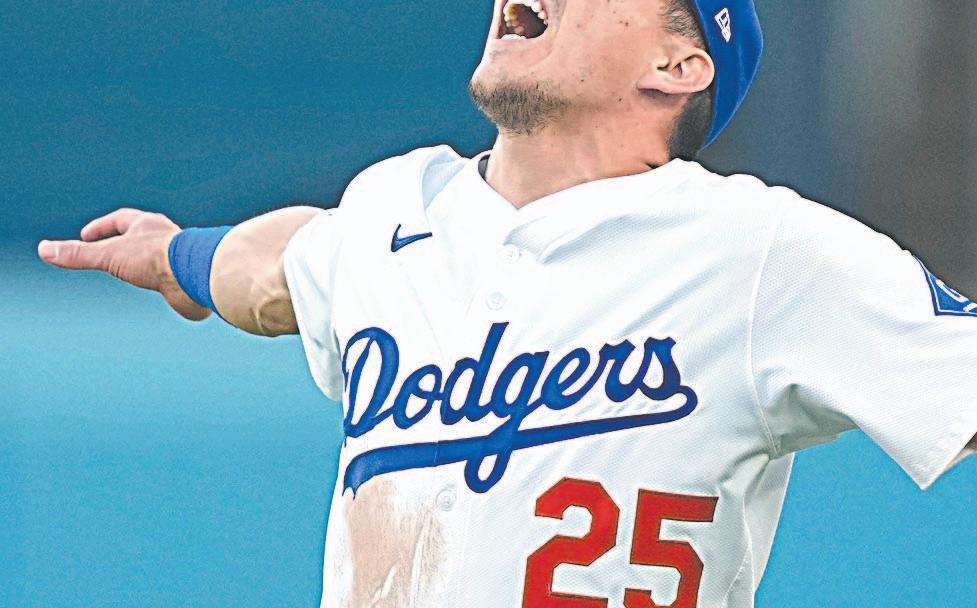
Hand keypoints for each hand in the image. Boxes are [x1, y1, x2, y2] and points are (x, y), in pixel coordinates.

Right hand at [38, 208, 210, 320]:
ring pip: (162, 256)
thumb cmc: (156, 258)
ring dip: (148, 262)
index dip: (102, 227)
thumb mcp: (110, 255)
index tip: (87, 236)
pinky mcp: (190, 279)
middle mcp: (167, 238)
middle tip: (111, 250)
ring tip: (136, 273)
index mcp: (148, 226)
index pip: (122, 219)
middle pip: (144, 236)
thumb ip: (79, 254)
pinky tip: (166, 293)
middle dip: (128, 242)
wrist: (196, 275)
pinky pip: (177, 279)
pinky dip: (167, 283)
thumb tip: (44, 250)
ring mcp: (181, 258)